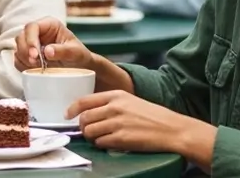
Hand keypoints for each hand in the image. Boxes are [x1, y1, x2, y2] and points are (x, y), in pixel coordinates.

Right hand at [15, 17, 94, 70]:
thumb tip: (47, 52)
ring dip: (24, 59)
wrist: (80, 67)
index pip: (32, 27)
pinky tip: (34, 70)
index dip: (30, 39)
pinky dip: (22, 65)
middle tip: (35, 63)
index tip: (35, 54)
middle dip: (25, 51)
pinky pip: (18, 59)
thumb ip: (63, 51)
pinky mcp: (28, 55)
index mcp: (49, 25)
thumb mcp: (76, 53)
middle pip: (21, 37)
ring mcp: (31, 43)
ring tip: (37, 67)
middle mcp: (38, 32)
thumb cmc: (79, 56)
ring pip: (18, 48)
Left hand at [69, 90, 200, 153]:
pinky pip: (101, 142)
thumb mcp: (130, 101)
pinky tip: (108, 143)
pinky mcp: (122, 138)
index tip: (67, 115)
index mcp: (116, 95)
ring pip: (90, 131)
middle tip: (86, 130)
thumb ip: (110, 103)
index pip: (84, 100)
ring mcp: (117, 123)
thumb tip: (90, 111)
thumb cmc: (152, 115)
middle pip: (84, 118)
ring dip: (90, 137)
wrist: (171, 129)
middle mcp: (114, 107)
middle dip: (82, 126)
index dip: (72, 109)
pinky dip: (101, 144)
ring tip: (98, 138)